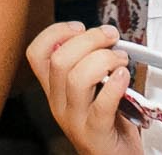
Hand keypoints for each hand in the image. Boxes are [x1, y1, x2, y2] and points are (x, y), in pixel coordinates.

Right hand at [27, 23, 143, 154]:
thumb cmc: (108, 123)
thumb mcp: (90, 91)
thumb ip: (89, 65)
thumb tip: (104, 35)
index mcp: (54, 89)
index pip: (36, 54)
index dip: (55, 33)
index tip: (80, 27)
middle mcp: (58, 103)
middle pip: (59, 60)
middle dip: (89, 39)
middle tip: (111, 37)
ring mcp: (75, 120)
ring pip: (77, 78)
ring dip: (104, 59)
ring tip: (121, 60)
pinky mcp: (95, 134)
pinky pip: (101, 106)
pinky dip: (115, 85)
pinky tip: (125, 77)